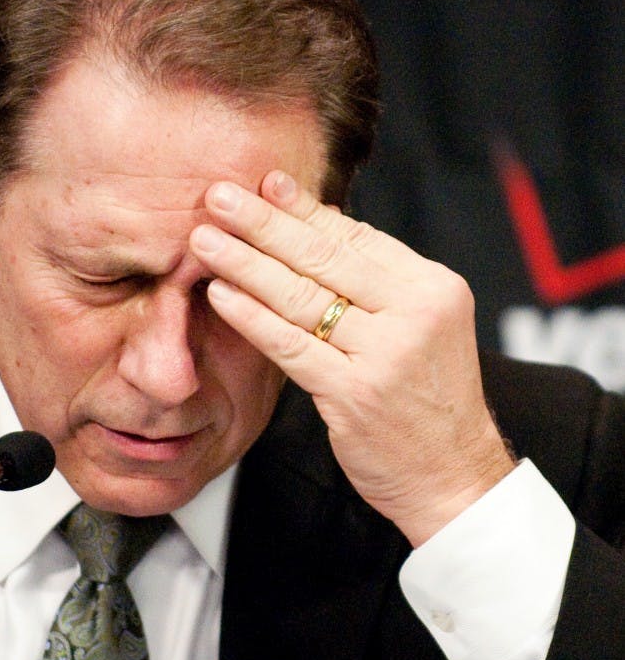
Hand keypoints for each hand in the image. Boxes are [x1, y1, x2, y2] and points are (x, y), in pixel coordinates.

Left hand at [189, 170, 514, 545]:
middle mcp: (414, 313)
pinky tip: (221, 294)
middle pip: (324, 257)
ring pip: (301, 296)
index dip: (303, 208)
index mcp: (432, 287)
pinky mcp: (355, 393)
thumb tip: (315, 228)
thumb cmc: (428, 401)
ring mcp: (386, 354)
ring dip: (245, 263)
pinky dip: (252, 317)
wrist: (454, 476)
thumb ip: (375, 285)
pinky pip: (291, 345)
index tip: (264, 183)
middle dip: (264, 223)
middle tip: (220, 195)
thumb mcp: (420, 328)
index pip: (356, 237)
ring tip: (204, 240)